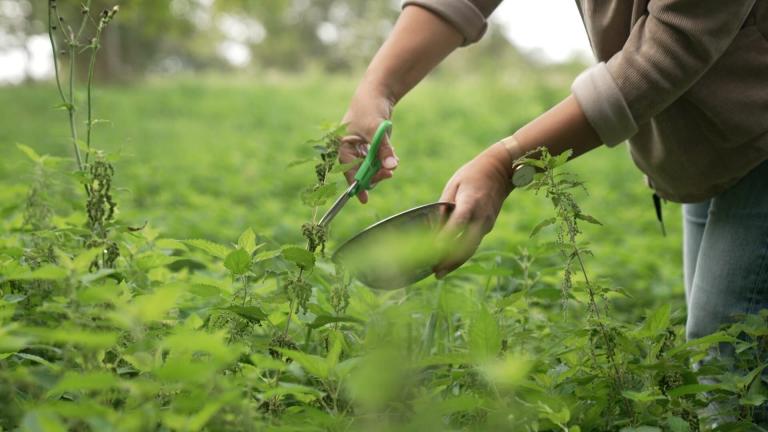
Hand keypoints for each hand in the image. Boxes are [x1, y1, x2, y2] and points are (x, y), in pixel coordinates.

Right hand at [339, 88, 399, 203]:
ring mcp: (361, 150)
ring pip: (371, 169)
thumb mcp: (377, 130)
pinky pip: (378, 162)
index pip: (348, 170)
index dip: (356, 185)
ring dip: (383, 169)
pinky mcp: (371, 148)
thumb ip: (384, 149)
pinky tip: (394, 158)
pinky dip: (387, 162)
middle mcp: (350, 151)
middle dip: (375, 175)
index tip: (364, 199)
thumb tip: (392, 167)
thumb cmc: (370, 109)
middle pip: (361, 173)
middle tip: (389, 174)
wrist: (377, 94)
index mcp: (343, 147)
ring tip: (394, 163)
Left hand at [433, 143, 514, 278]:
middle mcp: (481, 216)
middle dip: (451, 261)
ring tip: (439, 272)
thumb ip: (443, 208)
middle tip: (435, 272)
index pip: (457, 224)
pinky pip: (474, 242)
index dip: (445, 239)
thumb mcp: (453, 185)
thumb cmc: (471, 175)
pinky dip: (462, 253)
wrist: (501, 171)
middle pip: (466, 245)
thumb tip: (432, 229)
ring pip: (471, 248)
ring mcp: (487, 223)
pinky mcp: (488, 226)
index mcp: (470, 202)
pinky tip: (448, 260)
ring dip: (456, 262)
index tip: (431, 252)